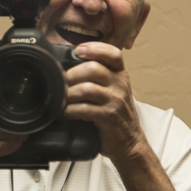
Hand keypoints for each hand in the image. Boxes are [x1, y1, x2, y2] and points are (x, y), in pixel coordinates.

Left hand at [65, 42, 146, 160]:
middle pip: (93, 69)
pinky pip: (85, 109)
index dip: (95, 48)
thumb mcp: (112, 91)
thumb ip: (98, 78)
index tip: (78, 50)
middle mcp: (120, 84)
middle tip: (62, 83)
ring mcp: (115, 100)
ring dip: (69, 94)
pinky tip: (68, 113)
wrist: (129, 141)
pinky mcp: (109, 116)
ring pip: (86, 88)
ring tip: (63, 100)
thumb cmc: (115, 114)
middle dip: (72, 75)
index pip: (112, 54)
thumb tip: (69, 67)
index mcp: (120, 75)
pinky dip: (72, 110)